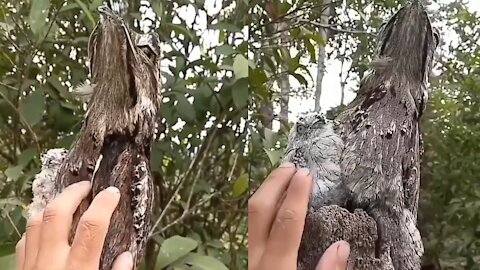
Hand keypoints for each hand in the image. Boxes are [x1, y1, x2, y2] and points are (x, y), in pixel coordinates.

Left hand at [16, 181, 132, 269]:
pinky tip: (48, 225)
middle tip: (87, 186)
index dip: (104, 203)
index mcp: (79, 269)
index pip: (92, 225)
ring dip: (53, 204)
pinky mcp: (20, 269)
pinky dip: (37, 225)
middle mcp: (52, 262)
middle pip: (57, 213)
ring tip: (67, 199)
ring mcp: (32, 264)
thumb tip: (126, 257)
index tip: (112, 192)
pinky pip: (25, 239)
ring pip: (36, 221)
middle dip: (72, 193)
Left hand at [248, 163, 349, 269]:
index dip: (296, 195)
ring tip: (284, 176)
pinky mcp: (249, 259)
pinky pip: (253, 225)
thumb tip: (342, 246)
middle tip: (291, 166)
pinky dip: (265, 207)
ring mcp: (249, 257)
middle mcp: (257, 257)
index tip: (306, 173)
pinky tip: (276, 203)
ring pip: (252, 216)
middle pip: (260, 210)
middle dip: (274, 183)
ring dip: (267, 193)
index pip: (287, 221)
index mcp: (276, 265)